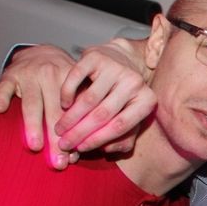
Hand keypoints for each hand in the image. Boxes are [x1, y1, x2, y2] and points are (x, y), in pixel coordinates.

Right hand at [0, 45, 78, 168]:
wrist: (41, 52)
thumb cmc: (61, 80)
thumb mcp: (75, 89)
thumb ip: (79, 113)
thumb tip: (80, 150)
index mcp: (71, 82)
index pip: (73, 112)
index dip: (73, 135)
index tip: (73, 156)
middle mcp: (51, 76)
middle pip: (54, 112)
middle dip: (56, 139)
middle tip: (58, 161)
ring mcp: (29, 75)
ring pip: (32, 103)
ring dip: (33, 125)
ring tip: (35, 146)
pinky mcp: (10, 75)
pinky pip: (4, 87)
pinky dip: (2, 97)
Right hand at [48, 39, 154, 153]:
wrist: (119, 59)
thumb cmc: (123, 96)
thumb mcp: (128, 116)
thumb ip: (123, 138)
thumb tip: (106, 149)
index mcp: (146, 100)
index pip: (120, 126)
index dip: (98, 140)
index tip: (81, 149)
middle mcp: (134, 82)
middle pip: (103, 114)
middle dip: (80, 132)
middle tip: (64, 143)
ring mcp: (115, 67)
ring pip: (89, 99)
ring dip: (71, 117)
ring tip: (59, 129)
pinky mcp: (96, 56)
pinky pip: (76, 77)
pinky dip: (67, 93)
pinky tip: (63, 104)